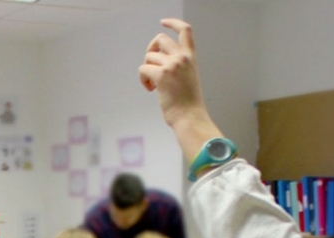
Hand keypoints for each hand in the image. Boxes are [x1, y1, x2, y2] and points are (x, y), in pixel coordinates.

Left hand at [139, 19, 222, 161]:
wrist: (190, 117)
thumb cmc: (188, 103)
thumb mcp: (189, 77)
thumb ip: (179, 65)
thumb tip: (159, 61)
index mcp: (191, 57)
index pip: (185, 30)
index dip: (173, 23)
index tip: (163, 22)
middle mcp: (182, 58)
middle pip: (160, 39)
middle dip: (151, 50)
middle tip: (151, 65)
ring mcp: (172, 65)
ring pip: (149, 57)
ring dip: (147, 70)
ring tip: (153, 84)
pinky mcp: (161, 74)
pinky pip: (143, 69)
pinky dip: (143, 79)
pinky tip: (150, 89)